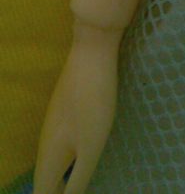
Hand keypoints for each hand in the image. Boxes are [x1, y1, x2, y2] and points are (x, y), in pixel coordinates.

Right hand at [33, 21, 123, 193]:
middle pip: (45, 177)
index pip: (42, 191)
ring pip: (53, 159)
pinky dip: (67, 160)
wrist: (91, 53)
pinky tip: (80, 158)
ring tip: (74, 185)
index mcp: (49, 153)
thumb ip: (78, 178)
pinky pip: (62, 144)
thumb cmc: (93, 101)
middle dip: (55, 191)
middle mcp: (46, 139)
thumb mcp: (91, 145)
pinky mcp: (66, 110)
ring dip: (61, 177)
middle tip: (77, 193)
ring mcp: (55, 122)